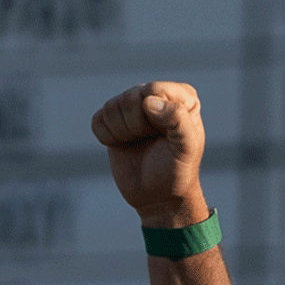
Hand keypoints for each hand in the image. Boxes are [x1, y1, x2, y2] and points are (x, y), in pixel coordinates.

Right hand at [92, 81, 209, 227]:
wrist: (158, 195)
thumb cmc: (177, 169)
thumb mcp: (187, 147)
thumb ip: (177, 119)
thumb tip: (148, 101)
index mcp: (180, 96)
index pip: (153, 90)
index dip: (154, 116)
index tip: (164, 135)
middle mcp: (155, 95)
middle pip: (130, 98)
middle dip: (137, 126)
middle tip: (150, 140)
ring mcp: (132, 106)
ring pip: (111, 107)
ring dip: (123, 133)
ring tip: (139, 143)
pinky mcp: (111, 120)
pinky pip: (97, 120)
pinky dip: (108, 138)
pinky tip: (124, 144)